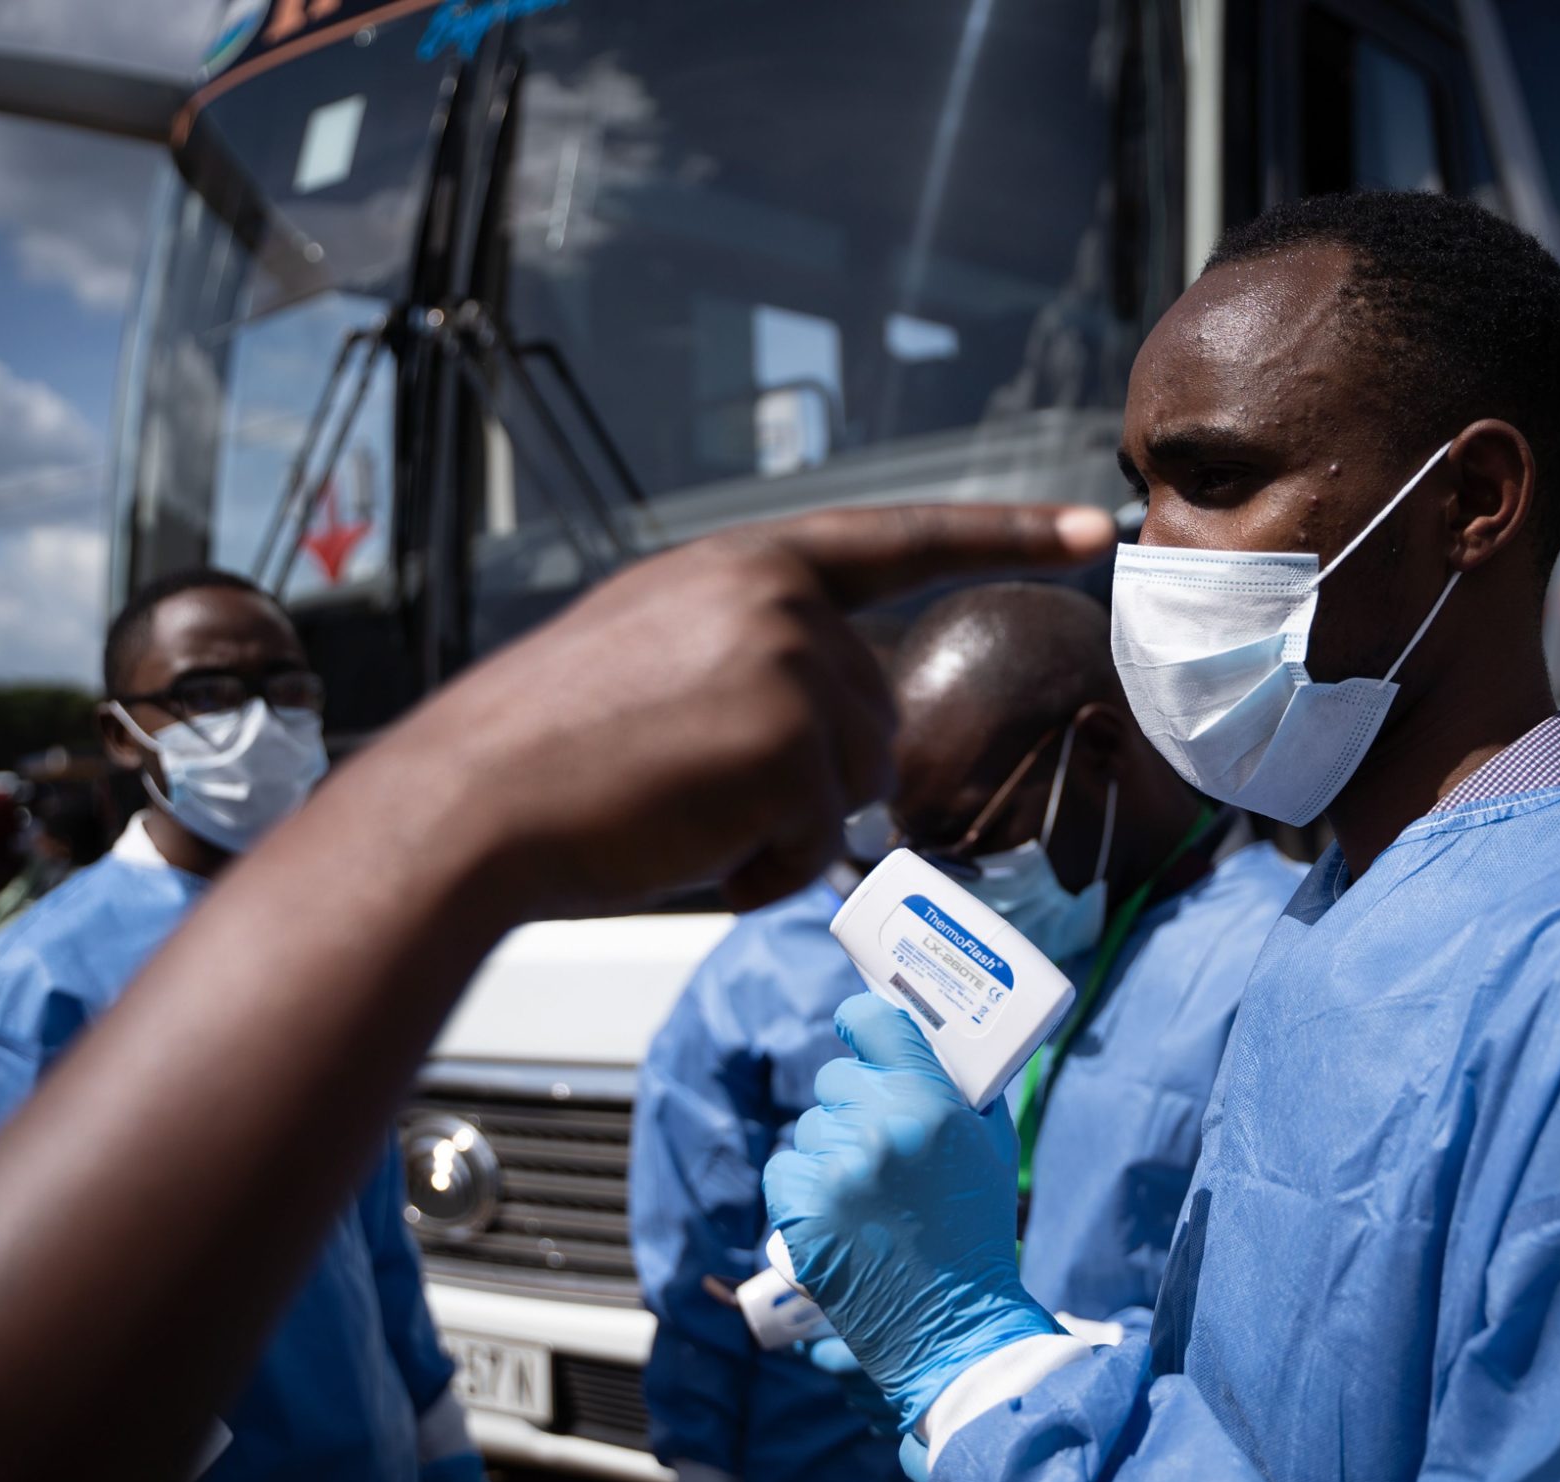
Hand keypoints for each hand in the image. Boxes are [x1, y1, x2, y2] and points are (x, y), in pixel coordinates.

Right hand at [364, 505, 1112, 917]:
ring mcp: (788, 665)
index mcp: (745, 563)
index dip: (1003, 534)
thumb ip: (758, 658)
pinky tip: (680, 848)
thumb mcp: (655, 654)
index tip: (1093, 532)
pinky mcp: (789, 745)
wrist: (466, 802)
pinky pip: (820, 845)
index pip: (899, 540)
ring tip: (671, 810)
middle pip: (874, 715)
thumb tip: (855, 735)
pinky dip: (761, 871)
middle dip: (805, 776)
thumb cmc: (546, 750)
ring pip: (854, 784)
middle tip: (682, 784)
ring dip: (779, 827)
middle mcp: (779, 597)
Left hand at [763, 996, 1058, 1430]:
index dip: (860, 1022)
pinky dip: (804, 1186)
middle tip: (881, 1141)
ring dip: (831, 1149)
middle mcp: (876, 1127)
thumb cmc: (977, 1230)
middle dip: (855, 1101)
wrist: (953, 1324)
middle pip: (835, 1076)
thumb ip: (958, 1089)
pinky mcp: (800, 1212)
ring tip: (867, 1192)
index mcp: (928, 1101)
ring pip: (810, 1126)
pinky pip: (785, 1168)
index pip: (870, 1019)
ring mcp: (833, 1171)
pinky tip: (838, 1212)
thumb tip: (923, 1042)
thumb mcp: (990, 1146)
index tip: (859, 1032)